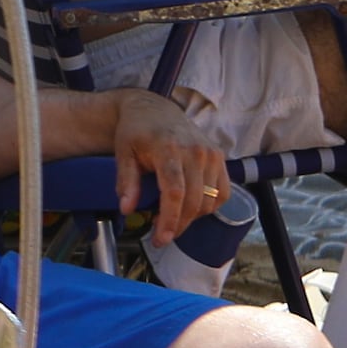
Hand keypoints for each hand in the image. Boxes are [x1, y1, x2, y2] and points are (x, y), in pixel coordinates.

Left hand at [104, 89, 230, 228]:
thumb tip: (126, 209)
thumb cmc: (136, 131)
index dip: (170, 219)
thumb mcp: (123, 153)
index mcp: (168, 148)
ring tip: (172, 220)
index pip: (174, 192)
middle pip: (194, 201)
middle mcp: (195, 151)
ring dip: (192, 218)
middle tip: (162, 236)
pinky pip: (223, 193)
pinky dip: (209, 206)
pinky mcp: (220, 157)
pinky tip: (191, 207)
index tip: (161, 238)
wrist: (154, 109)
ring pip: (210, 201)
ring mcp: (211, 154)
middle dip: (178, 224)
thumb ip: (126, 181)